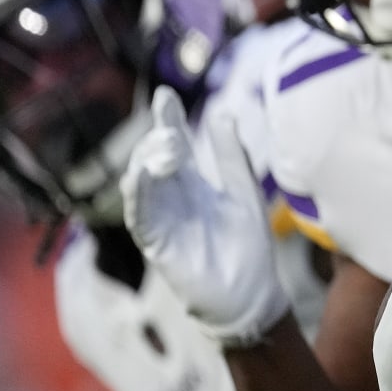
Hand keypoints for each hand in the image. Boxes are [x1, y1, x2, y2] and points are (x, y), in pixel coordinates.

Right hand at [121, 87, 289, 347]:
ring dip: (147, 163)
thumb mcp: (244, 193)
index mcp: (194, 185)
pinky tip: (141, 177)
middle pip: (154, 159)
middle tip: (169, 126)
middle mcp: (173, 199)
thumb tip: (223, 115)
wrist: (252, 295)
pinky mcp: (158, 244)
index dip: (168, 120)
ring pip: (142, 184)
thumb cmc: (248, 248)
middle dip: (157, 139)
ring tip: (164, 147)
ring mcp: (162, 220)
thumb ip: (232, 157)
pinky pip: (141, 217)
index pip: (175, 145)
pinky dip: (139, 196)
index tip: (164, 95)